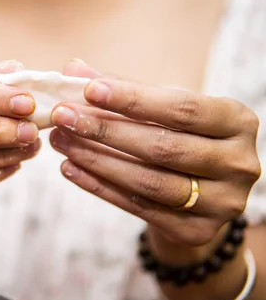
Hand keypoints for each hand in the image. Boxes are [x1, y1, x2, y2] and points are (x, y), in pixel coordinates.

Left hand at [50, 60, 260, 246]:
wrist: (203, 195)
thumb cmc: (180, 137)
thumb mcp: (163, 109)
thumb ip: (125, 88)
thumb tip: (73, 68)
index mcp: (237, 121)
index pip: (182, 108)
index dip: (134, 99)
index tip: (89, 90)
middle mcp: (239, 163)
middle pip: (162, 147)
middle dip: (104, 130)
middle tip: (62, 116)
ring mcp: (222, 202)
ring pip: (148, 181)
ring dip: (96, 159)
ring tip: (60, 141)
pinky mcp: (197, 231)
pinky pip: (138, 207)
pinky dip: (99, 187)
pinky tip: (70, 169)